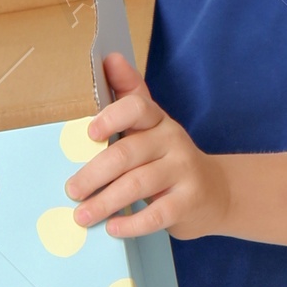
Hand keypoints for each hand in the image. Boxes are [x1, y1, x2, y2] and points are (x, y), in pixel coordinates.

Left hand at [64, 52, 227, 239]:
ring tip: (82, 216)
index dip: (112, 118)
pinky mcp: (189, 201)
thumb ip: (129, 96)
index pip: (137, 107)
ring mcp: (184, 170)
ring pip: (138, 185)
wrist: (215, 193)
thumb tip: (111, 58)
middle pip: (127, 153)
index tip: (89, 133)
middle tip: (71, 191)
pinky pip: (157, 213)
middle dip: (94, 173)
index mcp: (158, 120)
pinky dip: (132, 223)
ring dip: (106, 202)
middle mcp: (172, 140)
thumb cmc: (170, 159)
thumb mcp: (152, 127)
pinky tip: (114, 228)